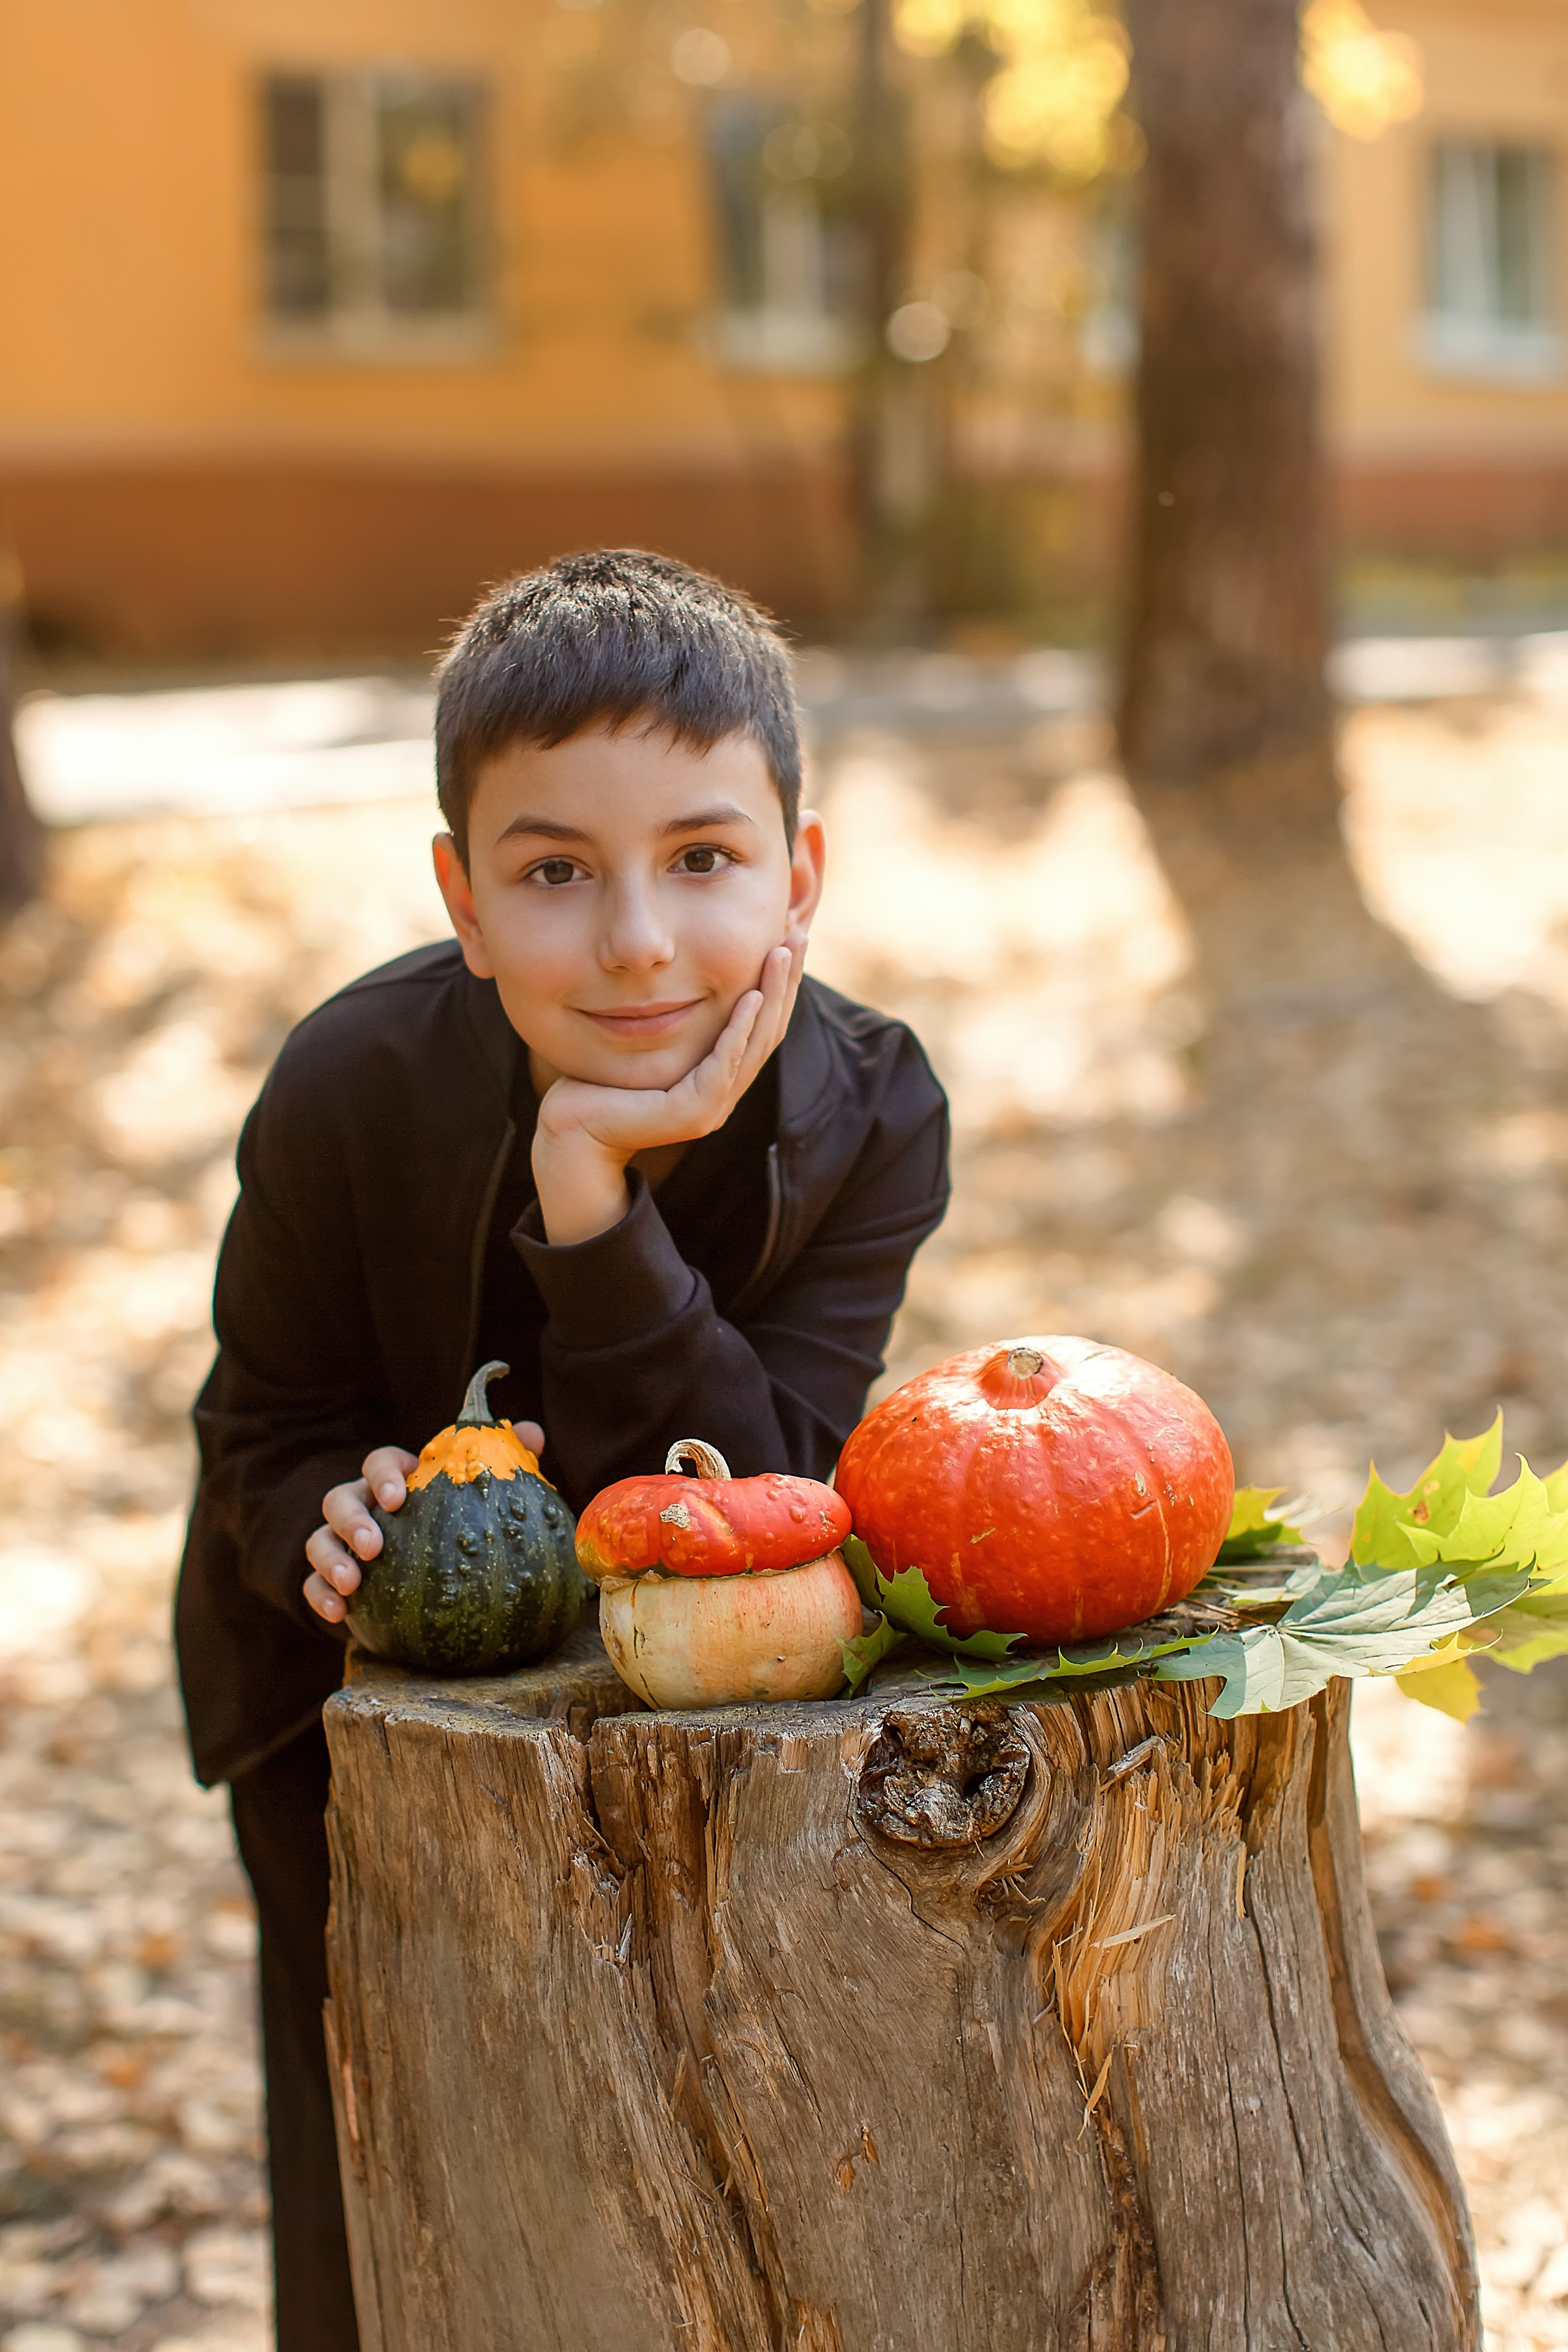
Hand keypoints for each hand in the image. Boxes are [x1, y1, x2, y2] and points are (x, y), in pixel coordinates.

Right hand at [303, 1422, 545, 1624]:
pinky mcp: (332, 1581)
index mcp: (394, 1481)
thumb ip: (501, 1463)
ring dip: (330, 1558)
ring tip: (351, 1582)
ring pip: (319, 1540)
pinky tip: (339, 1612)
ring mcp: (342, 1545)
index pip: (379, 1463)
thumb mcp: (480, 1496)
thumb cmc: (459, 1526)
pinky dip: (320, 1596)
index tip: (397, 1497)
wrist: (431, 1582)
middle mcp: (362, 1507)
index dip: (383, 1475)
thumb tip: (532, 1433)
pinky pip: (312, 1585)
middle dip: (351, 1519)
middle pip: (339, 1499)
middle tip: (372, 1545)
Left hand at [532, 936, 804, 1246]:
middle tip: (799, 935)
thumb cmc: (598, 1082)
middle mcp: (724, 1094)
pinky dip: (739, 1028)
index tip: (788, 937)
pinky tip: (750, 995)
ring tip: (782, 953)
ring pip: (756, 1043)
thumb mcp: (647, 1037)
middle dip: (786, 981)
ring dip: (773, 995)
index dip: (779, 983)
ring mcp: (713, 1107)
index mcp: (719, 1078)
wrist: (572, 1131)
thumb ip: (674, 1016)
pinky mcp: (696, 1113)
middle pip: (770, 1030)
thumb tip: (683, 969)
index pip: (762, 1024)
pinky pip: (724, 1063)